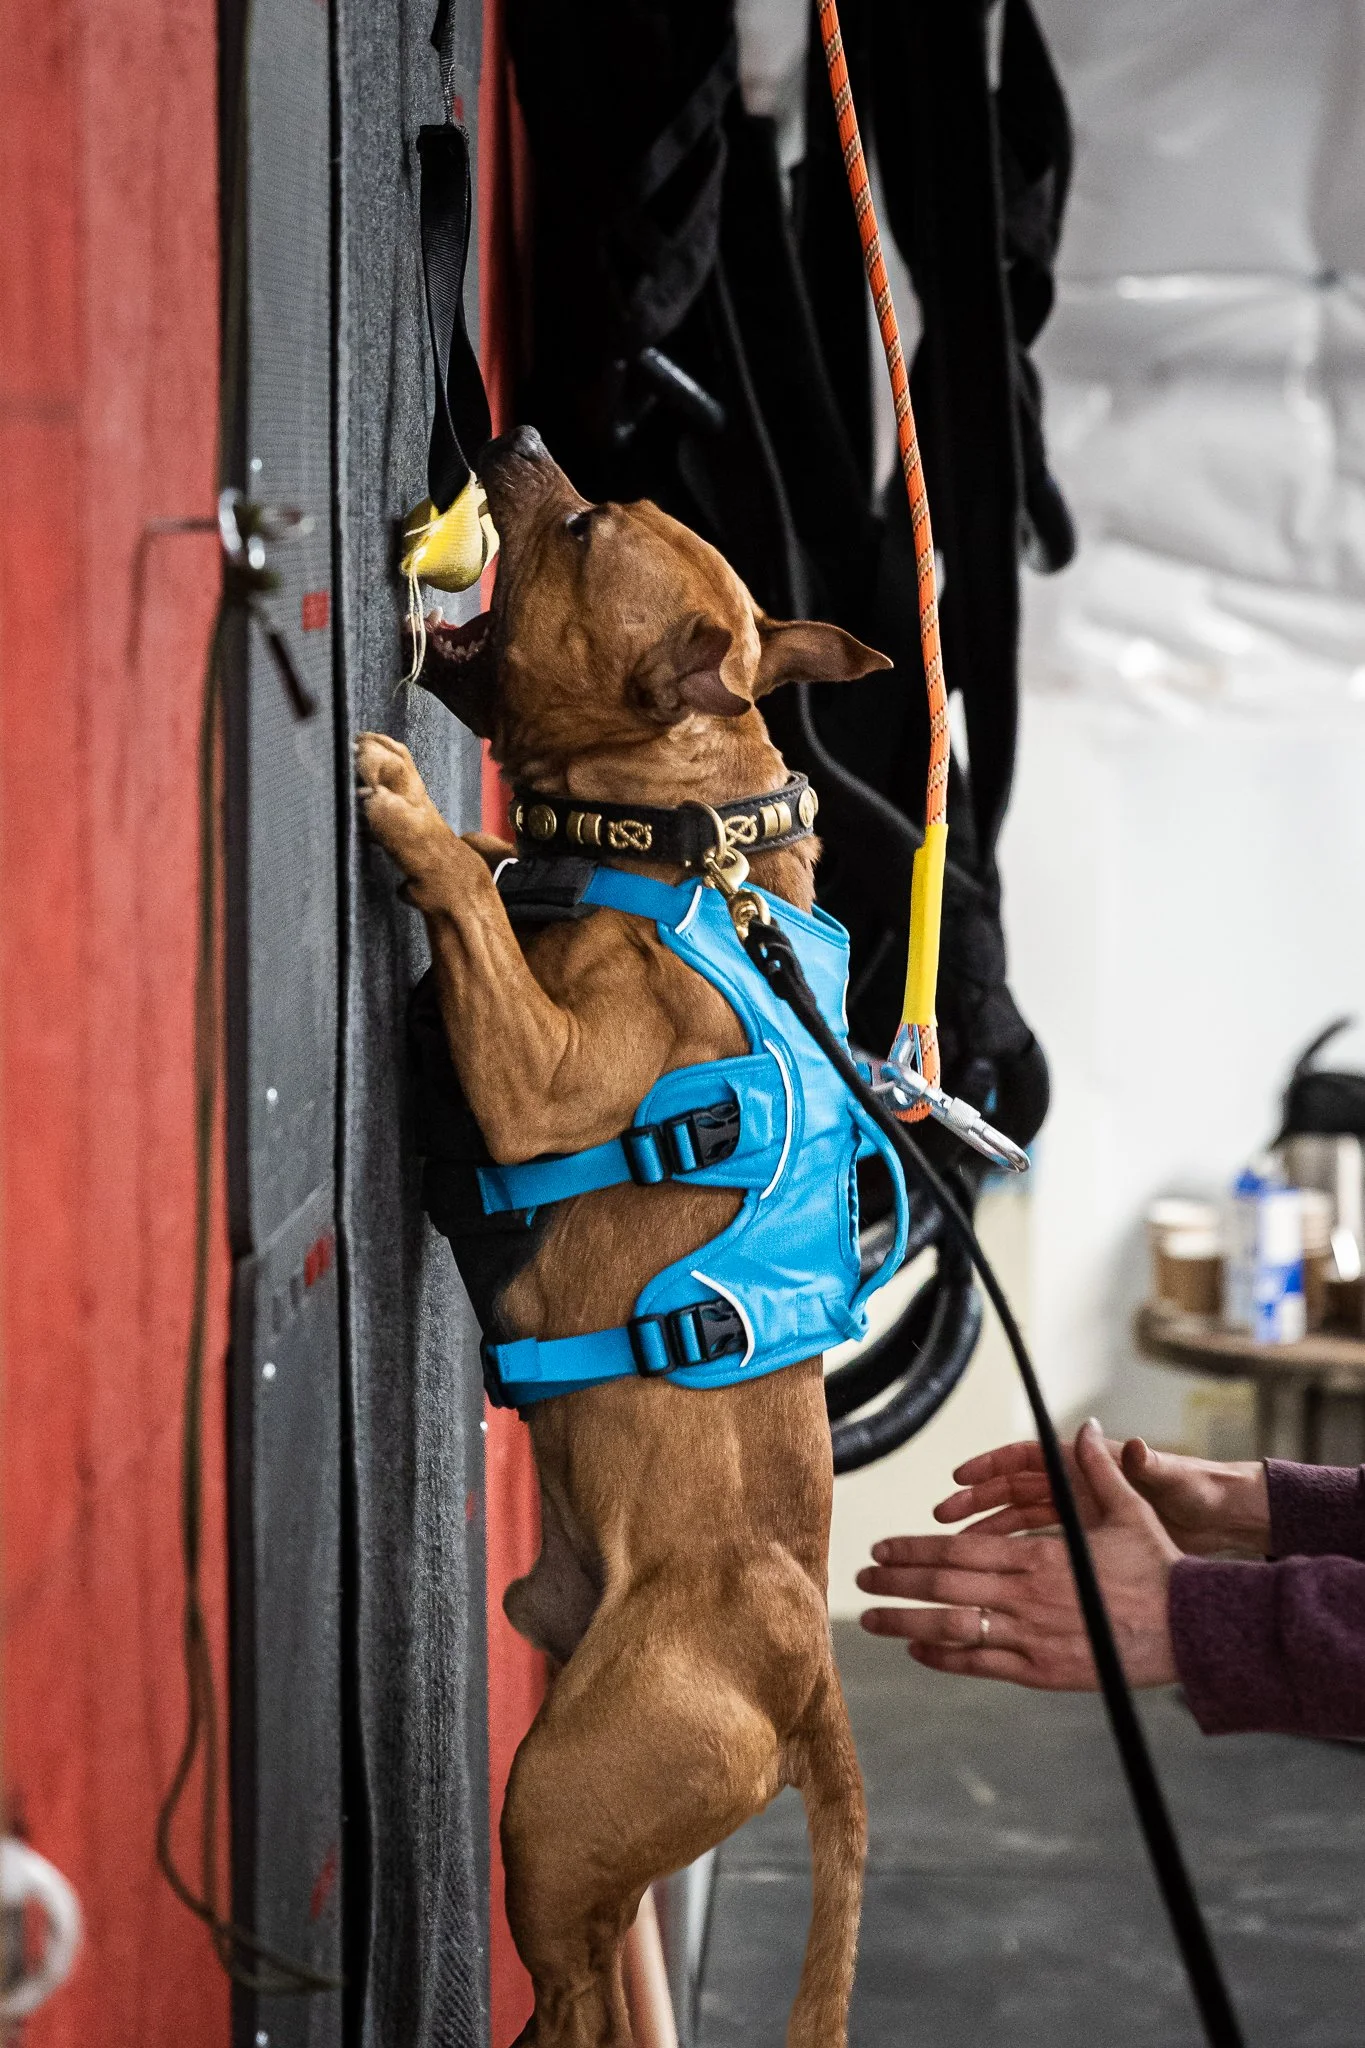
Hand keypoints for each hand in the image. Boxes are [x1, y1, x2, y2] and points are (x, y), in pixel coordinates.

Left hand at [857, 1421, 1180, 1689]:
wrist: (1193, 1630)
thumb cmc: (1160, 1567)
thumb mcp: (1128, 1509)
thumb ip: (1097, 1469)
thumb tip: (1087, 1429)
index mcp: (1040, 1557)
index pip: (960, 1551)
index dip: (916, 1550)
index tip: (883, 1548)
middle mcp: (1028, 1598)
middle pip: (946, 1589)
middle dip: (898, 1584)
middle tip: (861, 1581)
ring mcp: (1033, 1639)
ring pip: (956, 1631)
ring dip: (908, 1624)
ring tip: (873, 1621)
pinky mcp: (1045, 1673)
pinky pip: (984, 1666)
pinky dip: (947, 1658)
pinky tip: (920, 1652)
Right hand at [932, 1431, 1270, 1557]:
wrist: (1219, 1529)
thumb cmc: (1194, 1494)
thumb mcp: (1169, 1481)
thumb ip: (1144, 1466)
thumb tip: (1131, 1444)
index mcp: (1088, 1467)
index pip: (1027, 1458)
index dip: (991, 1466)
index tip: (961, 1476)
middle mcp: (1076, 1490)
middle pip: (1010, 1491)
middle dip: (973, 1502)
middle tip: (944, 1516)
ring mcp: (1077, 1519)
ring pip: (1015, 1523)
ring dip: (983, 1532)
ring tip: (954, 1548)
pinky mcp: (1083, 1548)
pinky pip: (1035, 1549)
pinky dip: (1009, 1558)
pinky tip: (989, 1574)